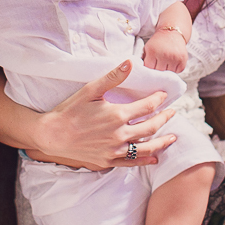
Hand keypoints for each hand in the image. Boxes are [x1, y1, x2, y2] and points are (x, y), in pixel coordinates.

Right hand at [33, 61, 176, 168]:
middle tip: (172, 112)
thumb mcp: (90, 89)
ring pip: (145, 147)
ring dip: (161, 142)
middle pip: (150, 126)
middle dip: (164, 118)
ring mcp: (114, 150)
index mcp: (117, 115)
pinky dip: (144, 161)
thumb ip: (113, 77)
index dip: (158, 99)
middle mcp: (119, 134)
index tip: (163, 95)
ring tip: (172, 137)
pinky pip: (131, 162)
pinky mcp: (108, 161)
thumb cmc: (69, 111)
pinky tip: (153, 159)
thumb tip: (130, 62)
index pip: (147, 106)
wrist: (52, 135)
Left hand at [143, 31, 187, 72]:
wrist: (172, 33)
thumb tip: (143, 72)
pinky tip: (172, 63)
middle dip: (157, 70)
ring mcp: (174, 58)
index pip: (149, 69)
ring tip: (165, 63)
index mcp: (153, 52)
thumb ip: (144, 59)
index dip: (149, 69)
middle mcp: (164, 55)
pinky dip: (174, 70)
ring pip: (168, 74)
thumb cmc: (158, 42)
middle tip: (158, 65)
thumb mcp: (147, 48)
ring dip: (166, 71)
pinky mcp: (183, 59)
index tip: (150, 67)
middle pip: (159, 72)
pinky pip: (177, 71)